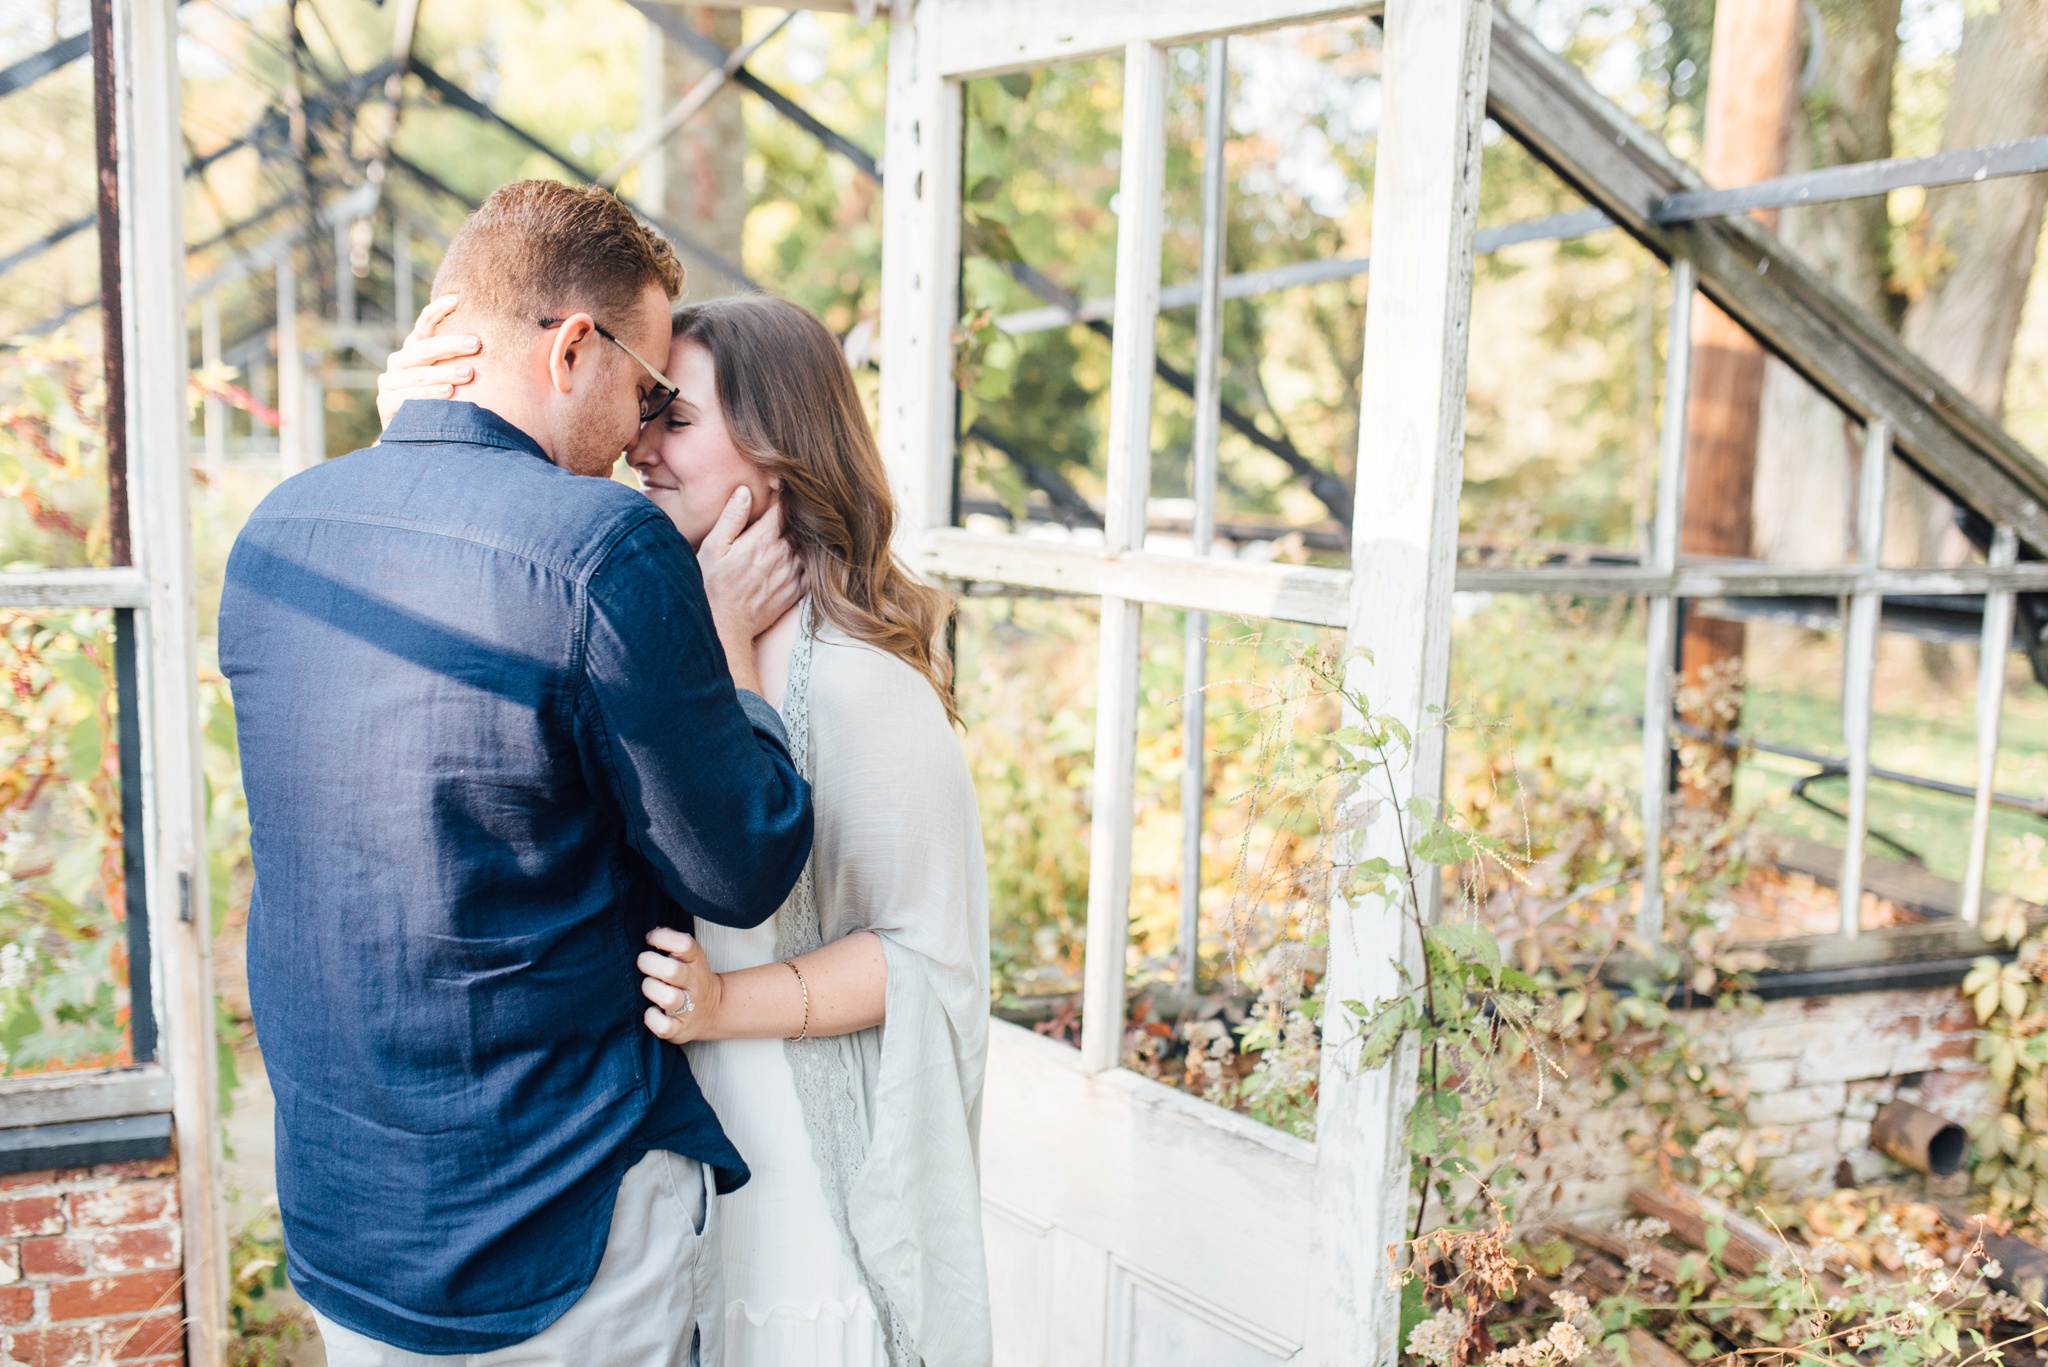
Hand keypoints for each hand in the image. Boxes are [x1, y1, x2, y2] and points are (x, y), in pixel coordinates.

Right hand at [376, 294, 481, 426]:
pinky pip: (409, 397)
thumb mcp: (451, 377)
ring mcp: (390, 383)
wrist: (416, 438)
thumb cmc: (443, 403)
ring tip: (469, 374)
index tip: (457, 298)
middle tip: (476, 343)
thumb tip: (502, 341)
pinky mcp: (386, 404)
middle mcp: (399, 362)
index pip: (424, 324)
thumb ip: (463, 359)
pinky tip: (449, 394)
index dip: (438, 310)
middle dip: (451, 345)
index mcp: (414, 350)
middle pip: (424, 349)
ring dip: (445, 373)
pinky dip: (430, 395)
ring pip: (419, 374)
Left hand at [640, 927, 723, 1045]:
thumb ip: (672, 941)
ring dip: (651, 990)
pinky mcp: (680, 1029)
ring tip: (649, 988)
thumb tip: (654, 931)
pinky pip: (663, 1026)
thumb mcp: (689, 956)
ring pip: (668, 998)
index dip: (663, 938)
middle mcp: (694, 983)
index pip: (684, 944)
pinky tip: (651, 1011)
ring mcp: (688, 1008)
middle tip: (643, 964)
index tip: (650, 938)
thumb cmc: (690, 978)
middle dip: (649, 964)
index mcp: (695, 961)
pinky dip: (652, 1019)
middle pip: (672, 971)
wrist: (714, 1010)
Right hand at [697, 488, 803, 675]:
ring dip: (798, 537)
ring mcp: (792, 573)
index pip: (782, 507)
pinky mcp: (796, 590)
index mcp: (763, 539)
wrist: (726, 627)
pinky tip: (795, 556)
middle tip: (787, 507)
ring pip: (804, 544)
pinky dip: (806, 559)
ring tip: (788, 532)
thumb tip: (746, 491)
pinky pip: (809, 567)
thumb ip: (732, 518)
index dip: (783, 495)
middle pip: (795, 525)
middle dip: (791, 515)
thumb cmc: (713, 586)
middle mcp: (783, 554)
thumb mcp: (713, 548)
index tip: (780, 487)